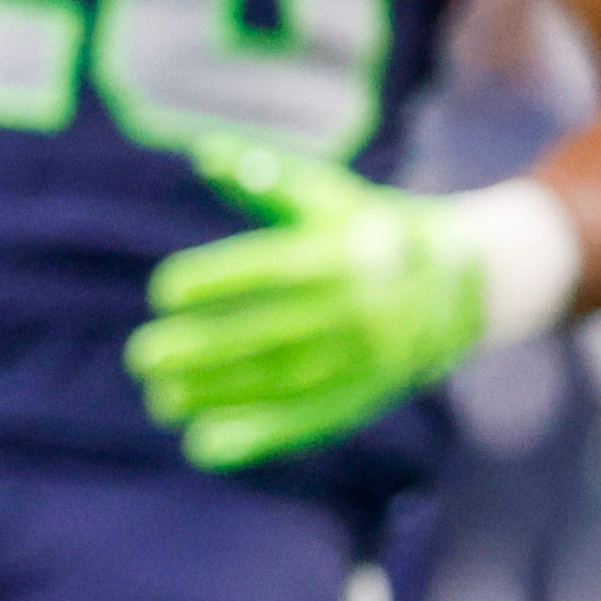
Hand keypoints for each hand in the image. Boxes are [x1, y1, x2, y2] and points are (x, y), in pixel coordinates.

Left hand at [127, 138, 491, 467]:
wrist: (458, 283)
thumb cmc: (366, 228)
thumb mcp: (325, 195)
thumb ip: (264, 178)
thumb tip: (204, 153)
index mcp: (343, 254)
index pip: (275, 270)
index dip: (219, 281)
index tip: (162, 290)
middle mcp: (358, 310)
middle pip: (273, 334)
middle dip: (205, 350)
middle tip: (141, 357)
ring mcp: (365, 360)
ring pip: (285, 382)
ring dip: (220, 396)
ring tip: (159, 400)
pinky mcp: (366, 396)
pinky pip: (309, 422)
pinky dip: (258, 439)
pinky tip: (204, 446)